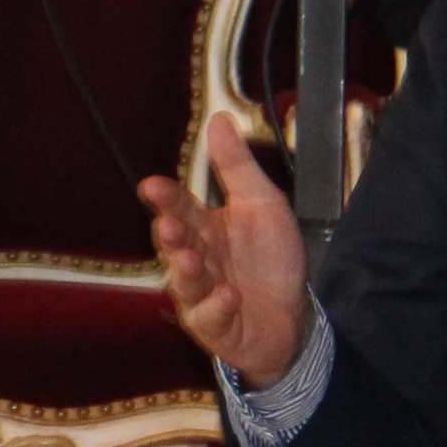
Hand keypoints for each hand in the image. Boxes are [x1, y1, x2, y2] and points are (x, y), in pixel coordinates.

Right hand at [141, 113, 311, 388]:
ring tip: (190, 260)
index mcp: (204, 228)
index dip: (166, 198)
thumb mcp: (262, 203)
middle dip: (170, 236)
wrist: (294, 315)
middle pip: (176, 246)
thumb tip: (219, 119)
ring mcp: (202, 297)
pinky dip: (217, 307)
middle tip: (168, 225)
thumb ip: (236, 165)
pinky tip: (229, 295)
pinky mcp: (217, 328)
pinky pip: (210, 320)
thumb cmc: (270, 259)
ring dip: (185, 273)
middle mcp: (197, 261)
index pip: (179, 208)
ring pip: (186, 284)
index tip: (152, 186)